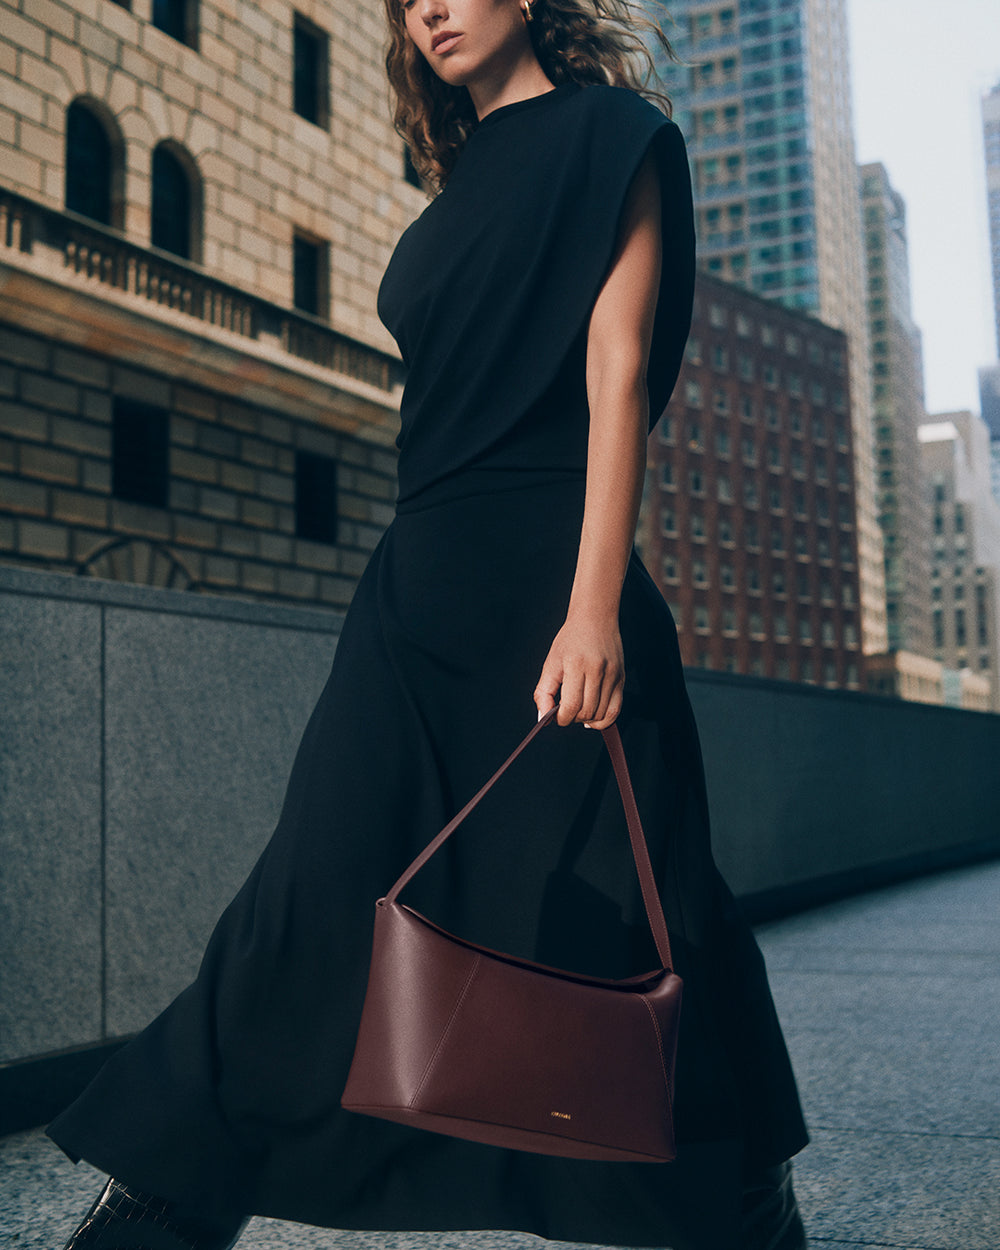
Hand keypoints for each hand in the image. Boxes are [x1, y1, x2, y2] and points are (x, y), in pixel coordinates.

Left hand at [533, 613, 624, 728]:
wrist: (595, 619)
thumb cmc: (570, 640)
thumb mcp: (551, 663)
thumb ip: (544, 692)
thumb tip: (544, 719)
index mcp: (576, 664)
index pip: (571, 705)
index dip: (562, 718)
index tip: (557, 716)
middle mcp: (597, 670)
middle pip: (586, 712)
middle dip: (573, 719)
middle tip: (566, 710)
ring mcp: (612, 675)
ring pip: (601, 714)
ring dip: (587, 720)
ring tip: (579, 710)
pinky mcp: (621, 679)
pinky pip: (615, 710)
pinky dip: (604, 720)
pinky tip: (593, 718)